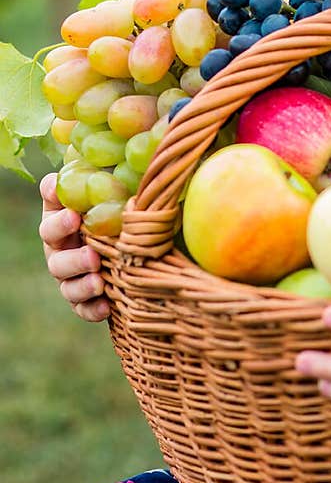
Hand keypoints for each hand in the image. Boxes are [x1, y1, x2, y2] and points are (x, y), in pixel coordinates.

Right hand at [39, 172, 109, 322]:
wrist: (129, 235)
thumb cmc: (109, 207)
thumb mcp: (99, 191)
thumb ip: (79, 180)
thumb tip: (61, 173)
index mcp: (60, 227)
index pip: (50, 226)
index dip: (59, 223)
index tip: (75, 217)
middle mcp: (61, 254)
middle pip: (57, 262)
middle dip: (74, 260)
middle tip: (92, 256)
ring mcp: (71, 279)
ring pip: (68, 287)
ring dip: (82, 286)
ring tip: (99, 282)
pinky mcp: (85, 300)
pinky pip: (84, 310)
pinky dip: (93, 309)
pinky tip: (106, 306)